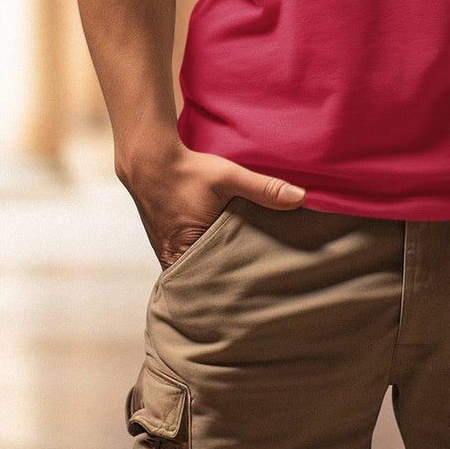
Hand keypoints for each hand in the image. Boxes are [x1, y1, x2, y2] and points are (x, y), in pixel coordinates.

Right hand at [115, 139, 307, 269]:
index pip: (217, 281)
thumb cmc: (188, 171)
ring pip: (196, 270)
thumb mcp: (229, 177)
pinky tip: (220, 253)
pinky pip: (187, 260)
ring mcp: (166, 254)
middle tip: (256, 284)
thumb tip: (299, 198)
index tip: (258, 288)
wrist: (150, 160)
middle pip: (206, 280)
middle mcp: (173, 259)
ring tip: (242, 273)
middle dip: (228, 281)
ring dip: (214, 268)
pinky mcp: (164, 245)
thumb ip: (263, 188)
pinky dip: (202, 258)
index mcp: (187, 251)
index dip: (237, 285)